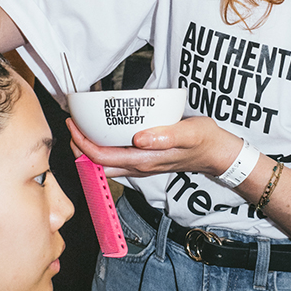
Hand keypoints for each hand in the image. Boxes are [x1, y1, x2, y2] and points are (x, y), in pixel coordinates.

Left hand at [66, 116, 241, 177]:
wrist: (217, 154)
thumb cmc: (204, 141)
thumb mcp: (190, 133)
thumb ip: (166, 135)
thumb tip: (139, 138)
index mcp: (143, 160)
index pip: (101, 156)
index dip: (82, 143)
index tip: (73, 124)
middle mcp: (138, 167)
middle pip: (97, 163)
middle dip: (79, 148)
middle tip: (72, 125)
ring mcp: (140, 167)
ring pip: (104, 164)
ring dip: (89, 150)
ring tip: (82, 129)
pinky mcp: (144, 162)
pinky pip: (115, 160)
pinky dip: (102, 150)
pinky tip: (103, 135)